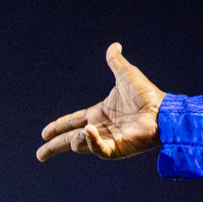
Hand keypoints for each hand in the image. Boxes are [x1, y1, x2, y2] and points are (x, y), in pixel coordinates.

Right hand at [37, 43, 165, 159]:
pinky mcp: (117, 149)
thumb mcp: (126, 75)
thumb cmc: (147, 94)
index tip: (44, 133)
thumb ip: (116, 62)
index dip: (58, 127)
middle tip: (40, 155)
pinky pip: (98, 149)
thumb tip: (114, 45)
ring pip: (81, 145)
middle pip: (71, 139)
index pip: (72, 121)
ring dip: (75, 140)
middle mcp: (101, 128)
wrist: (162, 110)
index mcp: (99, 113)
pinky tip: (88, 131)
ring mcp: (108, 140)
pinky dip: (90, 142)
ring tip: (80, 131)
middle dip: (54, 147)